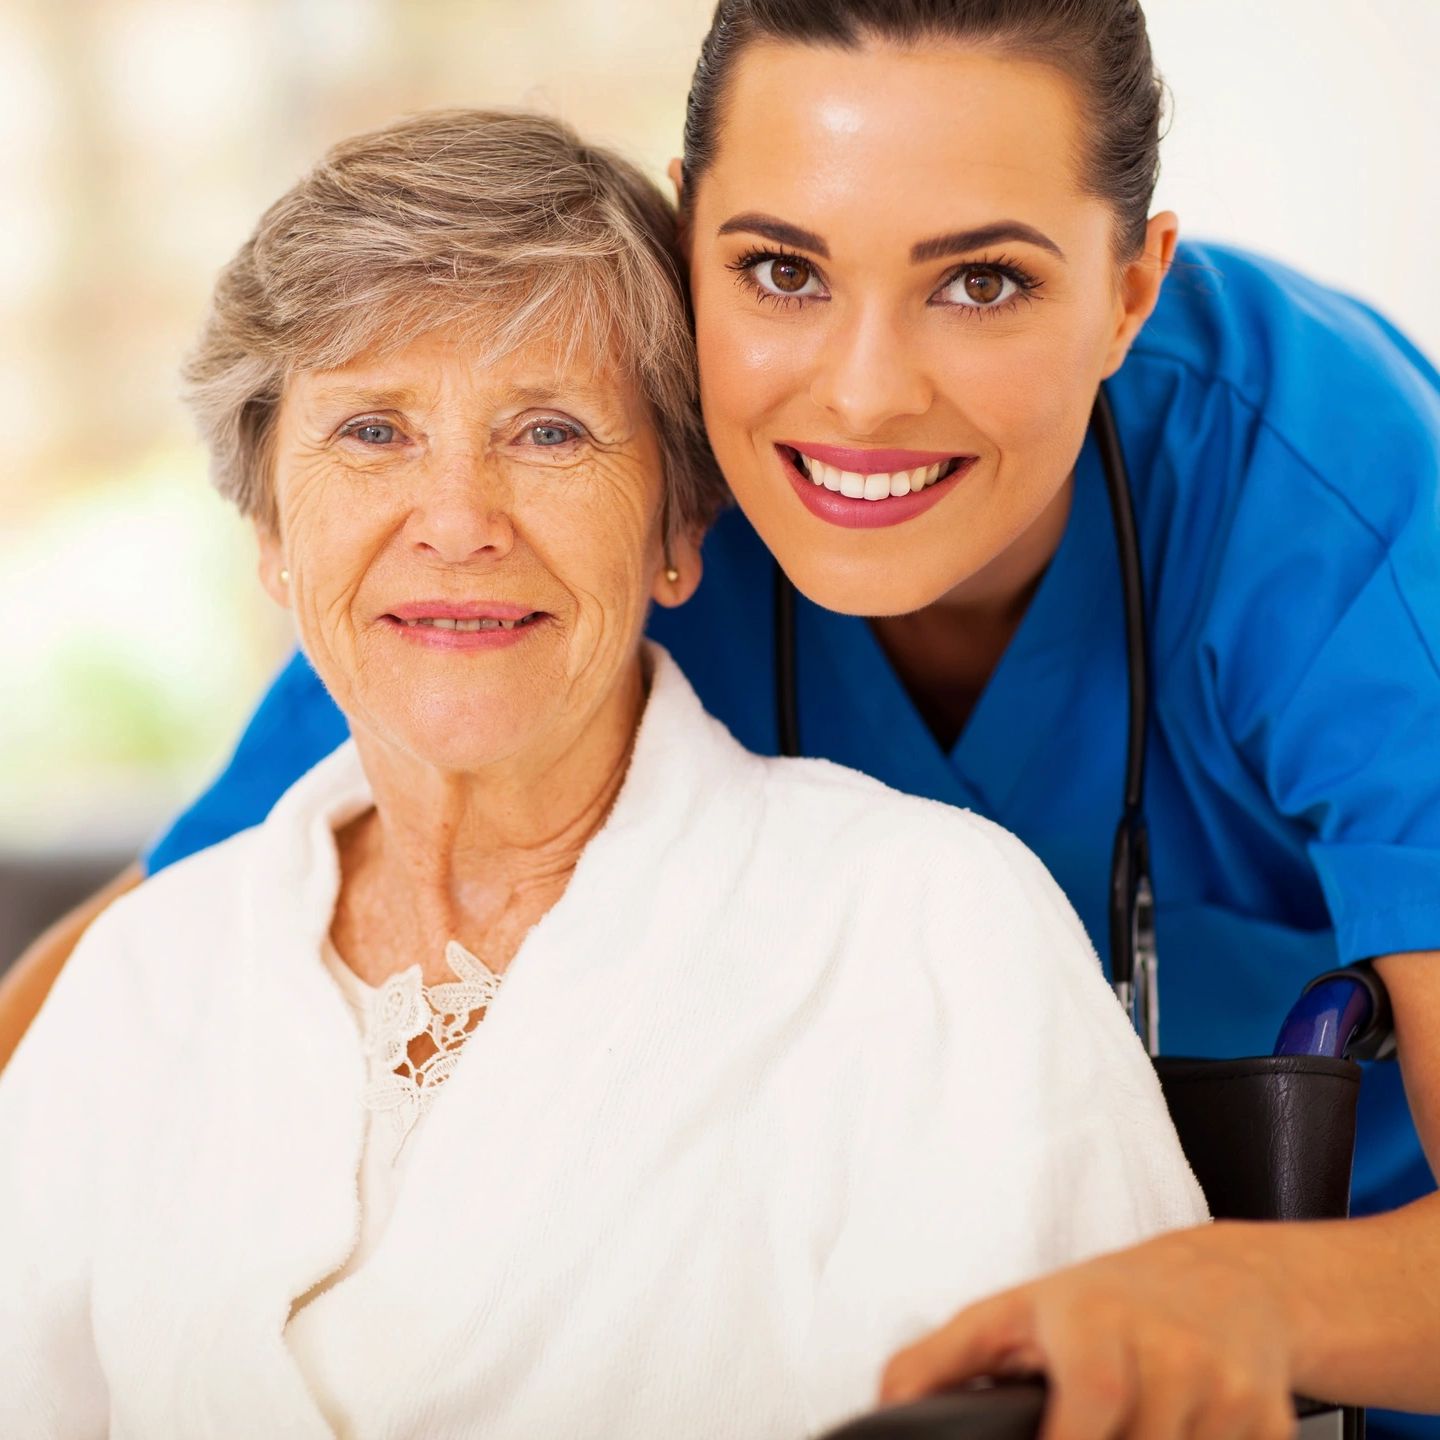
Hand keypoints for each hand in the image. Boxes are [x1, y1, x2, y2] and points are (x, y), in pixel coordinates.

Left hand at [879, 1224, 1308, 1439]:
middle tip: (1088, 1432)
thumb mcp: (1009, 1317)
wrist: (1223, 1282)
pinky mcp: (1272, 1425)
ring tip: (1120, 1429)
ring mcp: (1226, 1392)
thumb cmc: (1097, 1307)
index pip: (1093, 1404)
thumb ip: (937, 1366)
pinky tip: (1169, 1435)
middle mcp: (1168, 1352)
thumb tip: (884, 1414)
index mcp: (1093, 1325)